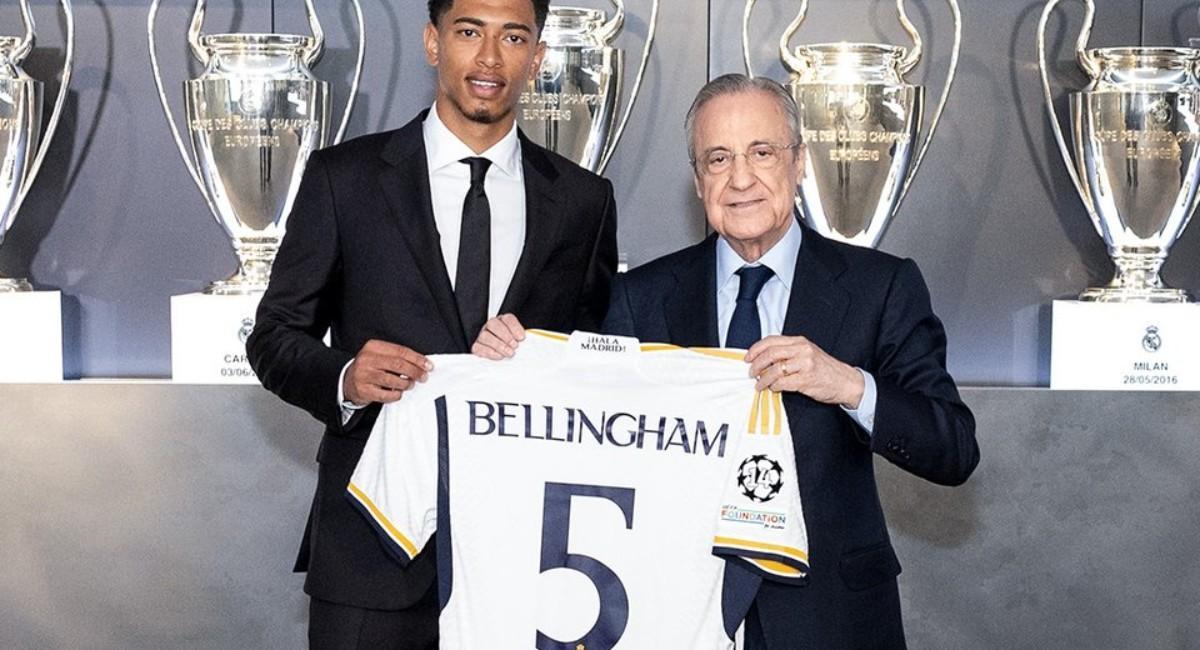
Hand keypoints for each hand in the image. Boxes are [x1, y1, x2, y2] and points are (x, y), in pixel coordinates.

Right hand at [344, 340, 432, 405]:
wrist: (348, 381)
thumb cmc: (370, 368)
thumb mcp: (380, 356)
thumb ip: (398, 357)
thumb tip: (422, 363)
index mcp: (373, 347)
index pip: (401, 351)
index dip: (417, 359)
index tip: (428, 365)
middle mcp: (366, 359)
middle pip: (398, 365)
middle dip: (415, 371)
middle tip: (423, 377)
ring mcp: (364, 375)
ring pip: (393, 380)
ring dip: (406, 384)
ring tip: (410, 384)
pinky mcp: (363, 390)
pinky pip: (386, 395)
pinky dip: (396, 395)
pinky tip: (398, 392)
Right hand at [471, 313, 525, 359]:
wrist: (502, 358)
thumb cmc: (512, 347)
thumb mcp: (519, 341)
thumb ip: (521, 339)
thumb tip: (525, 341)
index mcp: (503, 321)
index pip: (507, 319)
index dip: (515, 327)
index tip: (521, 338)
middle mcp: (491, 326)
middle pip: (493, 324)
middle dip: (505, 335)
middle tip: (514, 346)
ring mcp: (482, 335)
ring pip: (485, 335)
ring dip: (498, 345)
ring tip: (509, 353)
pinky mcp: (477, 346)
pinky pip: (479, 347)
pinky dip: (489, 352)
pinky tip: (499, 356)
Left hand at [745, 335, 864, 407]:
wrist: (845, 381)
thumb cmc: (824, 369)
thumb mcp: (807, 353)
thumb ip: (788, 353)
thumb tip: (763, 359)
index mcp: (800, 342)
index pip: (771, 341)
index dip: (756, 349)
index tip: (748, 358)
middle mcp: (802, 350)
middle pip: (770, 354)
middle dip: (756, 364)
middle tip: (750, 373)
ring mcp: (805, 364)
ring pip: (774, 370)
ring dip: (763, 379)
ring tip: (759, 384)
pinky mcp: (806, 380)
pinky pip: (783, 383)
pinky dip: (774, 386)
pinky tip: (773, 388)